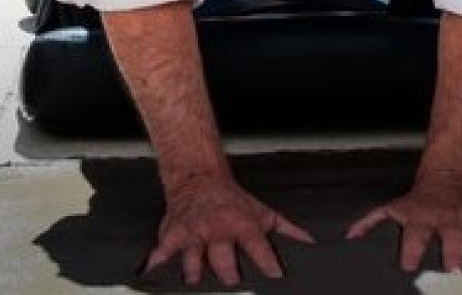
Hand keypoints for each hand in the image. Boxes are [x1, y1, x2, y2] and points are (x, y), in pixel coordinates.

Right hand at [144, 173, 314, 285]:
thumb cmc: (232, 199)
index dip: (268, 262)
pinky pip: (164, 248)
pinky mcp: (175, 234)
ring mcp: (196, 233)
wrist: (200, 178)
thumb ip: (286, 229)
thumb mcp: (263, 211)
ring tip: (194, 282)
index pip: (258, 247)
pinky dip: (157, 259)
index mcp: (242, 225)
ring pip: (194, 256)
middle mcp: (219, 230)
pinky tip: (151, 271)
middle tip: (232, 282)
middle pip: (223, 257)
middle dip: (227, 272)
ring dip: (194, 270)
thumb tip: (310, 242)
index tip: (276, 277)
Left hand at [347, 172, 461, 273]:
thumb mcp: (395, 206)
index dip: (412, 254)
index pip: (415, 240)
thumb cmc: (421, 195)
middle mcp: (447, 222)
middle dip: (453, 259)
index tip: (410, 269)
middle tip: (455, 273)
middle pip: (451, 243)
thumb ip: (372, 221)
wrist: (450, 171)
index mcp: (423, 220)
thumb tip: (349, 237)